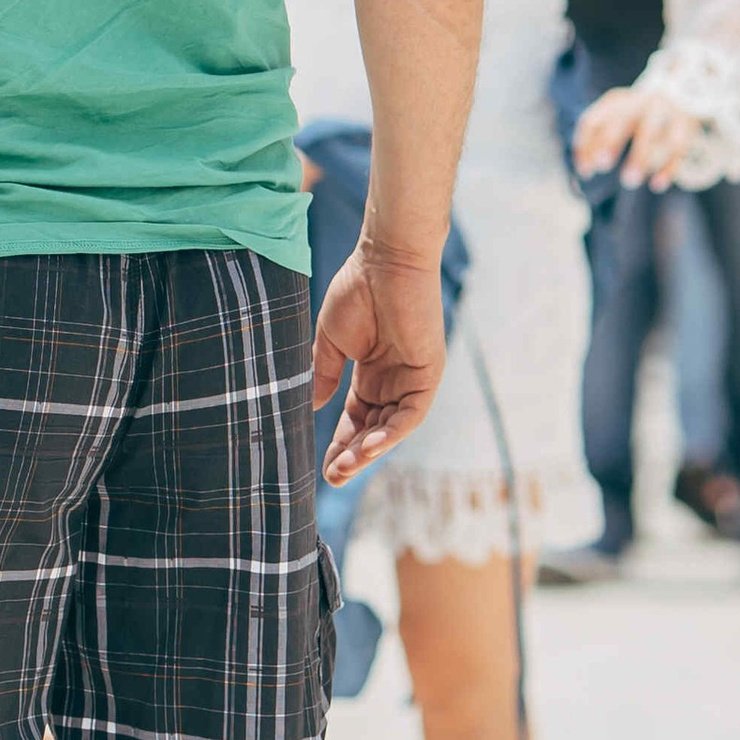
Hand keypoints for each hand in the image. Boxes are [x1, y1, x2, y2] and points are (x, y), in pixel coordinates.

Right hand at [313, 241, 448, 490]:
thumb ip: (324, 374)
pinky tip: (369, 447)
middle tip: (332, 478)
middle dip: (353, 455)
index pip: (356, 419)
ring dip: (369, 451)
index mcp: (371, 374)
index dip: (341, 443)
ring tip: (344, 470)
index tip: (322, 467)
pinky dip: (393, 433)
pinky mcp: (429, 373)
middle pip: (374, 430)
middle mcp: (393, 381)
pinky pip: (412, 413)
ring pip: (393, 428)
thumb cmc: (356, 291)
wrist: (384, 260)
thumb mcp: (331, 342)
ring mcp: (412, 379)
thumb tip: (311, 407)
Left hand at [571, 78, 703, 194]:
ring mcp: (664, 111)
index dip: (585, 145)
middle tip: (602, 166)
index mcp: (617, 102)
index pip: (592, 121)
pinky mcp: (687, 124)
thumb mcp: (617, 117)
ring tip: (629, 181)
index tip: (586, 172)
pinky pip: (678, 146)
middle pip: (621, 120)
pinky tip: (656, 185)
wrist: (685, 88)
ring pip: (651, 132)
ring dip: (639, 157)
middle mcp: (639, 103)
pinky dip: (668, 167)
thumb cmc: (638, 112)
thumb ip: (598, 139)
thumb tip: (583, 172)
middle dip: (610, 141)